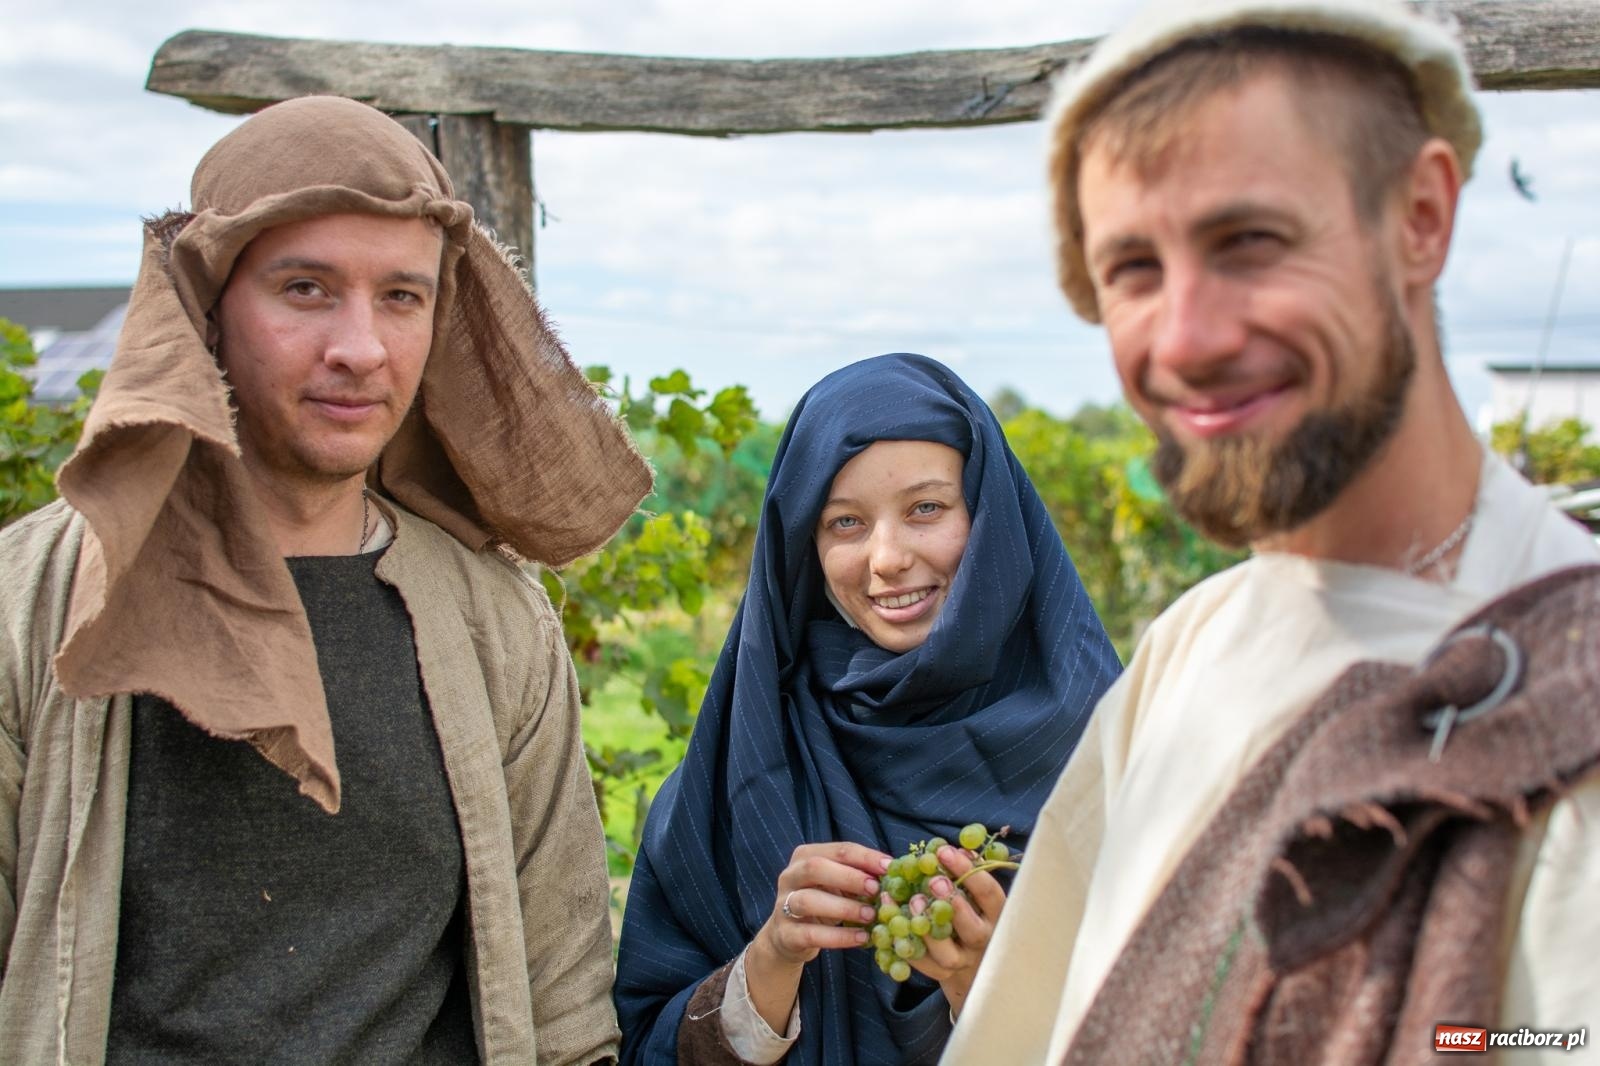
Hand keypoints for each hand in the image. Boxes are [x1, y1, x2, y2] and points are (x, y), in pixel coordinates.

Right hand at [757, 842, 889, 966]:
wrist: (791, 937)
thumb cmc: (823, 902)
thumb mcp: (838, 885)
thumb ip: (859, 876)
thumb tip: (894, 872)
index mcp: (806, 856)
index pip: (838, 850)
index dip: (865, 857)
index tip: (888, 867)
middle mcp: (790, 876)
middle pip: (815, 868)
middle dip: (849, 877)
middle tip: (875, 889)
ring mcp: (782, 905)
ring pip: (808, 901)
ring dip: (843, 907)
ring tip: (870, 916)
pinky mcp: (785, 934)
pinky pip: (811, 934)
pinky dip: (839, 937)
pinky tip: (861, 938)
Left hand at [910, 845, 1005, 1017]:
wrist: (974, 965)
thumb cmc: (975, 915)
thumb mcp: (977, 895)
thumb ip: (969, 874)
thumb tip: (957, 847)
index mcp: (996, 915)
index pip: (989, 894)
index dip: (968, 871)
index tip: (944, 851)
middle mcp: (983, 941)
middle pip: (972, 929)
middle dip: (952, 904)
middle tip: (933, 881)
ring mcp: (963, 962)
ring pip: (946, 955)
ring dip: (926, 928)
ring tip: (912, 901)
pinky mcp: (942, 975)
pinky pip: (922, 965)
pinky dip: (906, 945)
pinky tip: (892, 922)